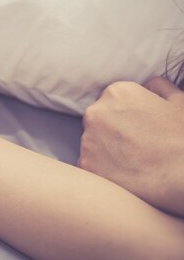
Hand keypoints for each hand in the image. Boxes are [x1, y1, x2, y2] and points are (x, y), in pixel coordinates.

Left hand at [78, 77, 183, 215]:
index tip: (139, 126)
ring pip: (92, 142)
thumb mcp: (179, 102)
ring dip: (106, 148)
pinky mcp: (85, 163)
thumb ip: (158, 86)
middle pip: (98, 119)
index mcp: (117, 93)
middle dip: (112, 129)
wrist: (179, 175)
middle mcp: (95, 112)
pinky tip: (123, 172)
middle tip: (135, 144)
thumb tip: (148, 84)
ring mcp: (87, 139)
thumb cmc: (181, 138)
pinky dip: (102, 168)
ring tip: (130, 160)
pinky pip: (90, 163)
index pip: (113, 100)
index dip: (127, 114)